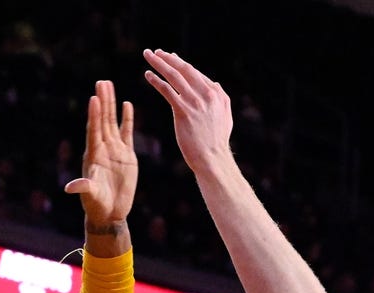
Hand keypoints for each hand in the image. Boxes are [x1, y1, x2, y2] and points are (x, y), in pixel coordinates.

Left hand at [64, 80, 136, 228]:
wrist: (110, 212)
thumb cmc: (96, 205)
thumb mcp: (90, 196)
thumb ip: (83, 188)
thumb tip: (70, 187)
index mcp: (93, 155)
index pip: (93, 130)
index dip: (94, 115)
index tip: (94, 98)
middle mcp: (102, 148)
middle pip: (102, 120)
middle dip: (102, 101)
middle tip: (102, 82)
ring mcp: (114, 150)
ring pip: (112, 122)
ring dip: (111, 104)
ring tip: (109, 85)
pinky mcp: (126, 155)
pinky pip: (126, 132)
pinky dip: (126, 119)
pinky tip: (127, 104)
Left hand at [142, 49, 232, 173]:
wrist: (212, 159)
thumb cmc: (216, 143)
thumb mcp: (225, 117)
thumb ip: (221, 99)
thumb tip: (214, 84)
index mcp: (217, 94)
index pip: (196, 74)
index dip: (181, 64)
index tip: (170, 58)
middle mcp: (206, 94)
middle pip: (185, 69)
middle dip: (169, 58)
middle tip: (156, 52)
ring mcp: (195, 102)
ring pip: (174, 76)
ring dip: (160, 63)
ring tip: (149, 55)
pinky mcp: (183, 111)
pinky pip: (167, 91)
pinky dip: (156, 81)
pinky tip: (148, 75)